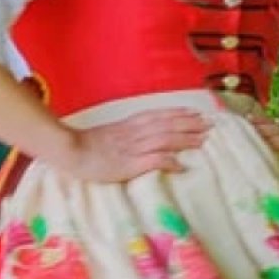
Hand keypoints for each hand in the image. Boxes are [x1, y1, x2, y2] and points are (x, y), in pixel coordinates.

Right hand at [56, 109, 209, 182]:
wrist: (69, 150)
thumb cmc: (84, 144)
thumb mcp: (108, 133)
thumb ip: (125, 132)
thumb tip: (140, 135)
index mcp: (129, 124)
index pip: (160, 115)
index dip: (179, 113)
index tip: (196, 112)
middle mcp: (135, 133)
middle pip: (167, 125)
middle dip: (190, 124)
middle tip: (209, 124)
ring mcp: (133, 148)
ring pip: (165, 139)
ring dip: (185, 139)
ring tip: (203, 140)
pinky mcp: (129, 164)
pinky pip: (153, 160)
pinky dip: (169, 161)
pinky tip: (182, 166)